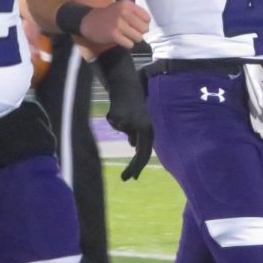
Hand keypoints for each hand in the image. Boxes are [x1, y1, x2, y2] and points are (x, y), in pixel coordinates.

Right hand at [79, 0, 149, 49]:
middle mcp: (124, 12)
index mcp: (127, 4)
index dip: (143, 24)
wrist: (89, 22)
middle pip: (144, 28)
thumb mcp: (122, 8)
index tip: (136, 25)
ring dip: (132, 39)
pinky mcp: (114, 34)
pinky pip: (129, 44)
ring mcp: (119, 23)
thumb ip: (135, 14)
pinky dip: (126, 44)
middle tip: (130, 31)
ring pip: (138, 37)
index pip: (147, 18)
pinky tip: (120, 39)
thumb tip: (147, 26)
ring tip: (124, 35)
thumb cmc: (109, 16)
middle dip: (139, 32)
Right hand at [94, 47, 153, 179]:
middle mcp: (144, 127)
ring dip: (119, 125)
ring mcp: (132, 124)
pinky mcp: (120, 119)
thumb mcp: (138, 119)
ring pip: (122, 134)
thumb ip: (137, 132)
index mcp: (149, 128)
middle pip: (140, 153)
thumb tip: (133, 146)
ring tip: (121, 113)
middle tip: (125, 179)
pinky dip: (113, 119)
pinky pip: (114, 125)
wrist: (124, 83)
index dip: (140, 164)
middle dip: (133, 167)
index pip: (147, 151)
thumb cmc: (132, 101)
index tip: (134, 177)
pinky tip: (116, 109)